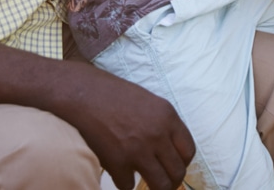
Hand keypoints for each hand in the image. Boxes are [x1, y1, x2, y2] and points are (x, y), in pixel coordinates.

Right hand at [62, 64, 195, 189]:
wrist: (84, 94)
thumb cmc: (115, 95)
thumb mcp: (150, 103)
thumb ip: (163, 124)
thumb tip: (169, 149)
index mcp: (168, 117)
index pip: (189, 151)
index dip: (184, 163)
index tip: (176, 168)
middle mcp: (157, 135)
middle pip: (178, 172)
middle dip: (173, 182)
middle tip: (165, 185)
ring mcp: (138, 150)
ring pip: (159, 184)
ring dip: (155, 189)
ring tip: (150, 187)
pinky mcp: (117, 162)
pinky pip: (129, 185)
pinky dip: (126, 184)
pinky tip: (122, 176)